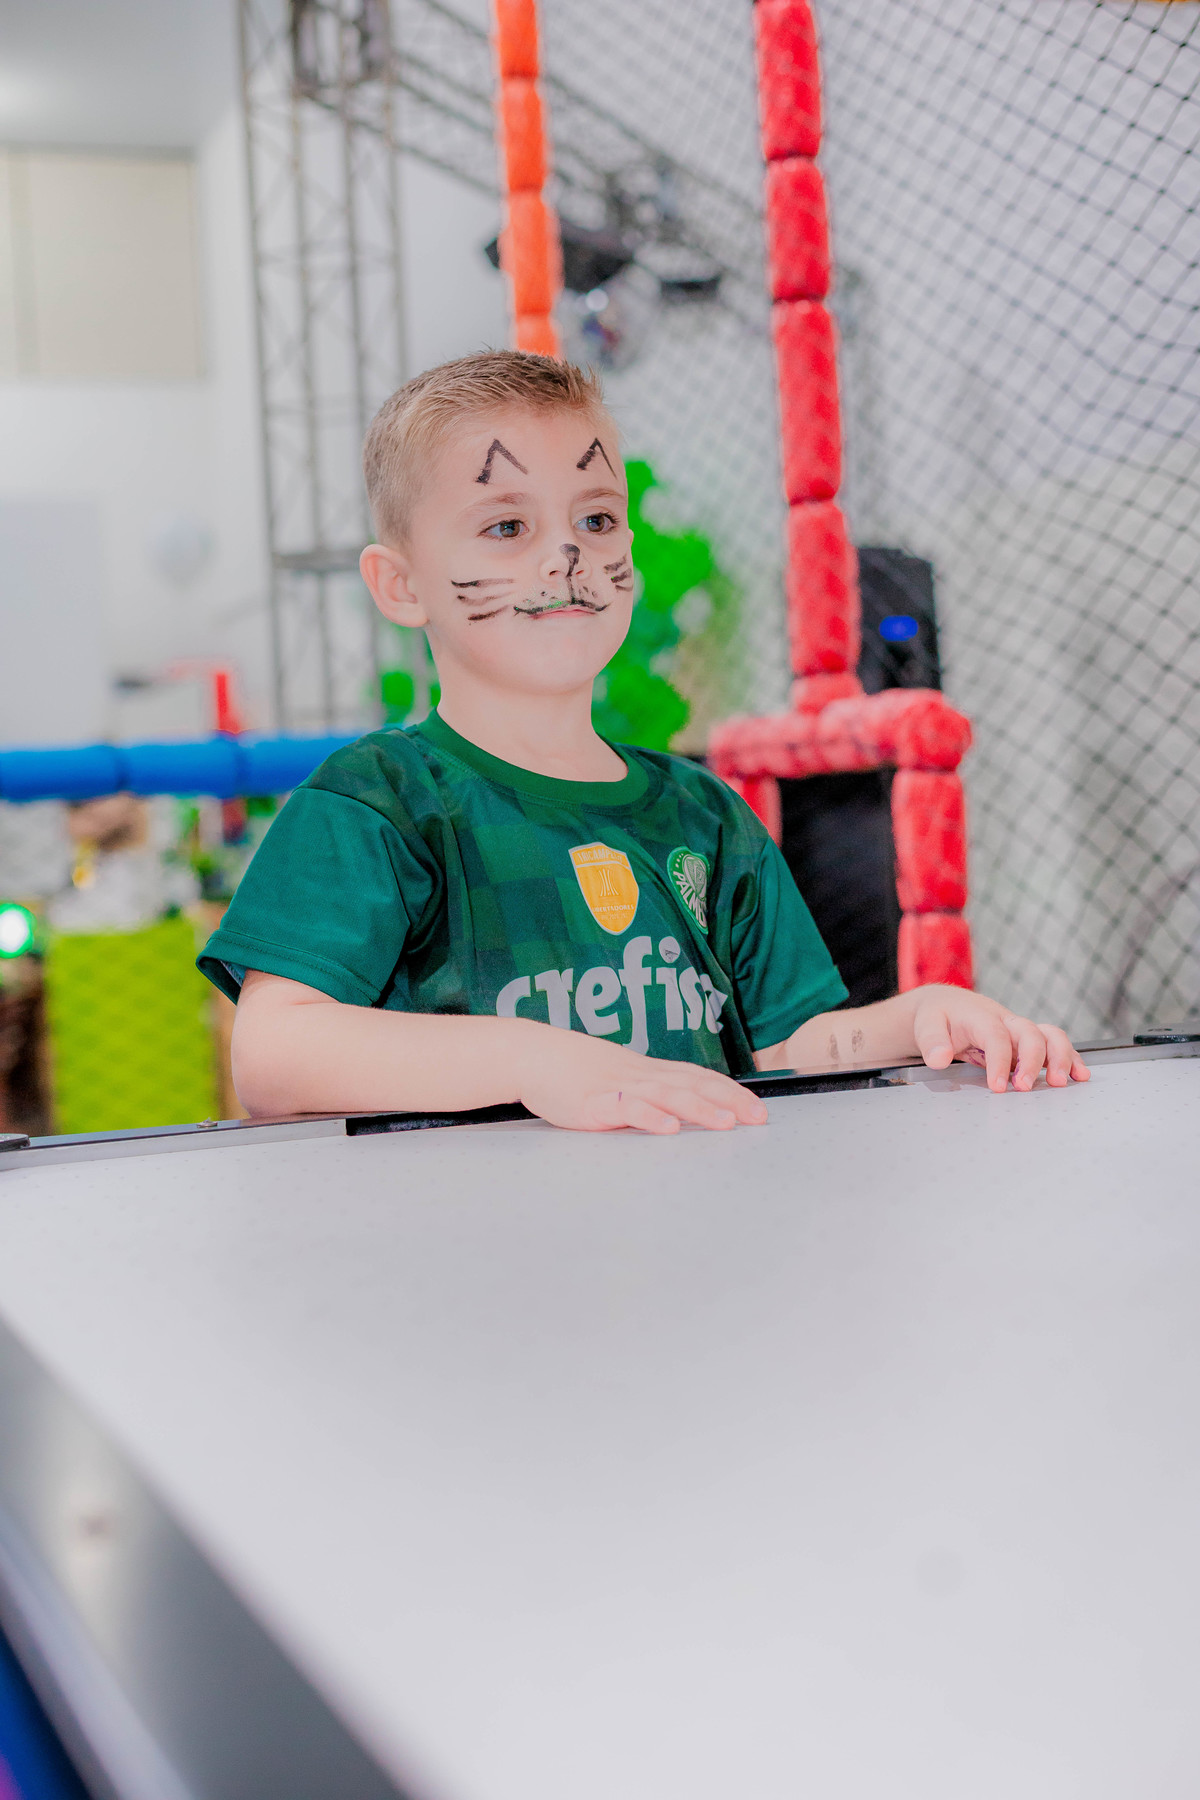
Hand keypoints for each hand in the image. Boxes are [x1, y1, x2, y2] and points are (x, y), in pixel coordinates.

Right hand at [514, 1028, 768, 1133]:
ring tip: (726, 1123)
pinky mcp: (595, 1102)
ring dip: (699, 1108)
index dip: (731, 1092)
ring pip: (667, 1095)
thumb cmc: (575, 1069)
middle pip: (693, 1084)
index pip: (700, 1077)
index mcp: (650, 1071)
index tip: (759, 1109)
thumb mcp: (619, 1077)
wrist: (533, 1055)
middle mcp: (642, 1075)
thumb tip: (678, 1109)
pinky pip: (628, 1109)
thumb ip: (648, 1092)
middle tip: (759, 1118)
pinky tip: (669, 1128)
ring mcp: (620, 1087)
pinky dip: (650, 1117)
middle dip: (729, 1101)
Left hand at [911, 986, 1089, 1092]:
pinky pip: (1053, 1044)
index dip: (1000, 1061)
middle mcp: (1005, 1020)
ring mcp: (1018, 1029)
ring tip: (1061, 1083)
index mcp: (980, 1016)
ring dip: (1060, 1057)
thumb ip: (931, 1042)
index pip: (995, 1036)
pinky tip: (1080, 1075)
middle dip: (1033, 1060)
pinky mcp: (1026, 1040)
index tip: (998, 1087)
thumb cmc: (936, 1017)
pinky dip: (1069, 1058)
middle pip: (1029, 1032)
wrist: (946, 1005)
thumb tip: (939, 1059)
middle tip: (1025, 1088)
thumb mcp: (925, 1025)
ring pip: (1049, 1035)